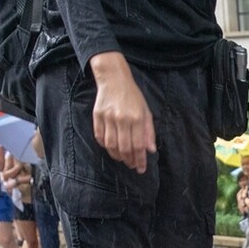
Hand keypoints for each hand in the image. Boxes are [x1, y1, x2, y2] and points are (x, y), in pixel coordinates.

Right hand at [90, 51, 155, 173]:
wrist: (114, 79)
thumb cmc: (133, 96)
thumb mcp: (146, 111)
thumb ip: (149, 131)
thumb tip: (150, 150)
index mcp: (137, 118)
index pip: (138, 145)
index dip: (140, 160)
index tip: (141, 169)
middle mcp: (122, 119)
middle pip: (124, 148)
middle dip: (129, 160)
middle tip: (132, 165)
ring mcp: (108, 117)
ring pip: (111, 145)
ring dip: (117, 156)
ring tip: (122, 159)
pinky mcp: (97, 115)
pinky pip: (99, 136)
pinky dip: (105, 146)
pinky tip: (111, 148)